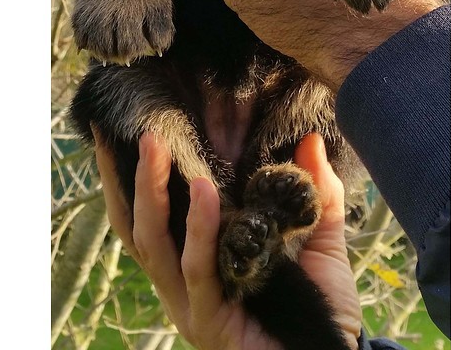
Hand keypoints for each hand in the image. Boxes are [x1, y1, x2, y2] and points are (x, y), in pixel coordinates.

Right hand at [94, 131, 361, 349]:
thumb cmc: (323, 306)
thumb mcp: (319, 238)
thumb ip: (315, 192)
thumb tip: (312, 139)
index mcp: (198, 262)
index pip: (152, 217)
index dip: (133, 179)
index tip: (128, 134)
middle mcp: (184, 283)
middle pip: (139, 227)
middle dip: (132, 177)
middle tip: (142, 129)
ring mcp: (191, 304)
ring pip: (154, 243)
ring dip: (151, 192)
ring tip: (158, 147)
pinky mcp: (209, 321)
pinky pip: (197, 267)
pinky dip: (198, 227)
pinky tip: (202, 190)